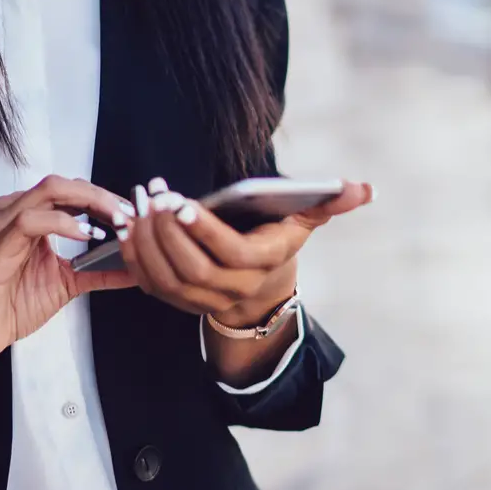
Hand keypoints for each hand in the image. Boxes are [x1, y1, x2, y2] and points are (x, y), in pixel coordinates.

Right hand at [0, 175, 138, 367]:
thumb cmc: (12, 304)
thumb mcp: (68, 283)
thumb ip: (99, 271)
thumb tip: (136, 266)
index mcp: (30, 216)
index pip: (72, 191)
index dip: (106, 197)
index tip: (133, 213)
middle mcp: (13, 212)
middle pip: (64, 184)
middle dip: (102, 195)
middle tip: (129, 213)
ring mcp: (2, 226)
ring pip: (48, 192)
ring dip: (89, 203)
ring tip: (115, 221)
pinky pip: (29, 221)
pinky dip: (61, 222)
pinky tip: (84, 234)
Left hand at [116, 177, 372, 324]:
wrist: (259, 289)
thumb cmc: (277, 241)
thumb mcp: (305, 220)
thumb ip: (331, 202)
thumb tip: (365, 188)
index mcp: (263, 264)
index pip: (231, 252)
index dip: (204, 230)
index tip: (182, 201)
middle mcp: (233, 289)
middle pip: (193, 268)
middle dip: (168, 232)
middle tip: (152, 197)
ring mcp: (202, 300)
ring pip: (166, 278)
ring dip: (145, 244)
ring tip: (136, 207)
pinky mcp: (177, 301)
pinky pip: (149, 283)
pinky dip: (132, 256)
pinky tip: (125, 225)